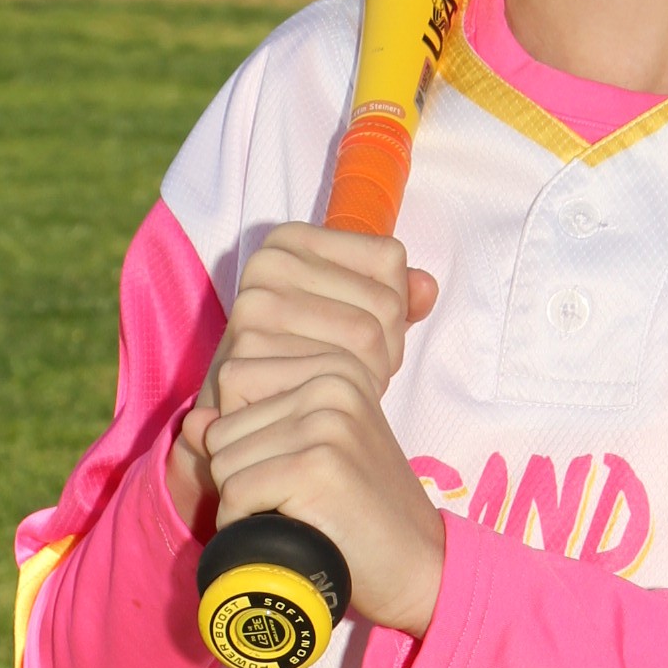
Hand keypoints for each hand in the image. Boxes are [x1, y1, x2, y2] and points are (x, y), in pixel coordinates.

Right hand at [165, 224, 437, 535]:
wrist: (247, 426)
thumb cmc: (305, 362)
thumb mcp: (352, 316)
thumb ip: (396, 296)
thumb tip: (427, 288)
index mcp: (289, 241)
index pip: (389, 260)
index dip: (394, 310)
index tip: (362, 338)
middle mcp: (265, 266)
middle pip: (384, 304)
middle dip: (386, 351)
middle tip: (355, 376)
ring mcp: (250, 312)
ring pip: (367, 338)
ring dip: (368, 379)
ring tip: (338, 390)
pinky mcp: (241, 364)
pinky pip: (336, 377)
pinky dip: (342, 402)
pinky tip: (318, 409)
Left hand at [187, 358, 445, 638]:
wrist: (418, 564)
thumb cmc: (358, 509)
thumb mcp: (308, 451)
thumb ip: (252, 426)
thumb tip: (192, 422)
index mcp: (336, 365)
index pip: (235, 378)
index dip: (243, 436)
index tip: (288, 463)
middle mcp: (333, 382)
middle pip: (223, 425)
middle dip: (240, 472)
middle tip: (293, 498)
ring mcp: (327, 422)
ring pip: (222, 461)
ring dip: (242, 502)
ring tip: (293, 513)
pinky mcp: (317, 467)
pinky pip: (235, 493)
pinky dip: (244, 525)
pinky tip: (286, 530)